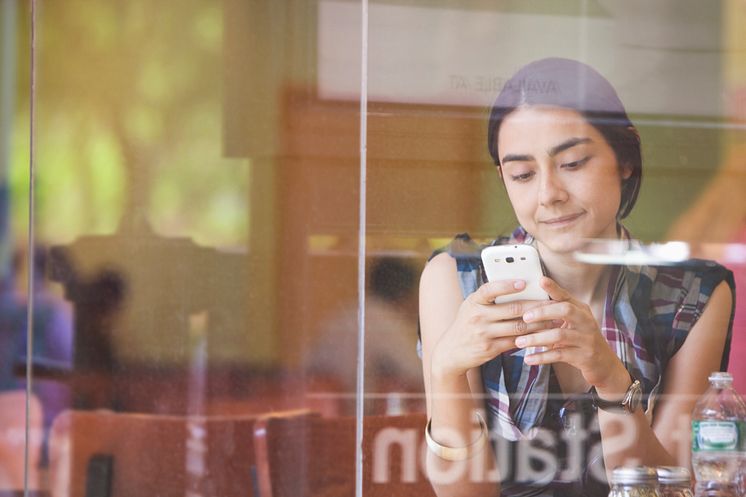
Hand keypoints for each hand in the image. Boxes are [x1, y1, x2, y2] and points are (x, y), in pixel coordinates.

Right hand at [431, 279, 553, 379]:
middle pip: (513, 309)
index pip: (490, 289)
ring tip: (553, 319)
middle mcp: (478, 316)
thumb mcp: (471, 307)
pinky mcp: (490, 348)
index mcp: (474, 301)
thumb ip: (489, 298)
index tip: (524, 282)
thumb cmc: (466, 324)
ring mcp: (484, 333)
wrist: (451, 351)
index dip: (507, 285)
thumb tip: (519, 287)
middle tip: (553, 303)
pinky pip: (515, 341)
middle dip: (536, 306)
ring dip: (539, 323)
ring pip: (518, 327)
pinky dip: (531, 338)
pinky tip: (542, 334)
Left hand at [514, 277, 628, 390]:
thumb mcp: (572, 323)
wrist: (603, 364)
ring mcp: (586, 339)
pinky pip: (559, 355)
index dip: (554, 288)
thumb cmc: (581, 339)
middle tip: (525, 317)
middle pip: (565, 310)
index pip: (566, 296)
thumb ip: (555, 314)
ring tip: (519, 342)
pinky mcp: (583, 356)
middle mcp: (586, 321)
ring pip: (559, 335)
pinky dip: (542, 357)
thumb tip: (527, 307)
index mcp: (581, 310)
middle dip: (543, 312)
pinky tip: (529, 359)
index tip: (540, 280)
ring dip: (537, 338)